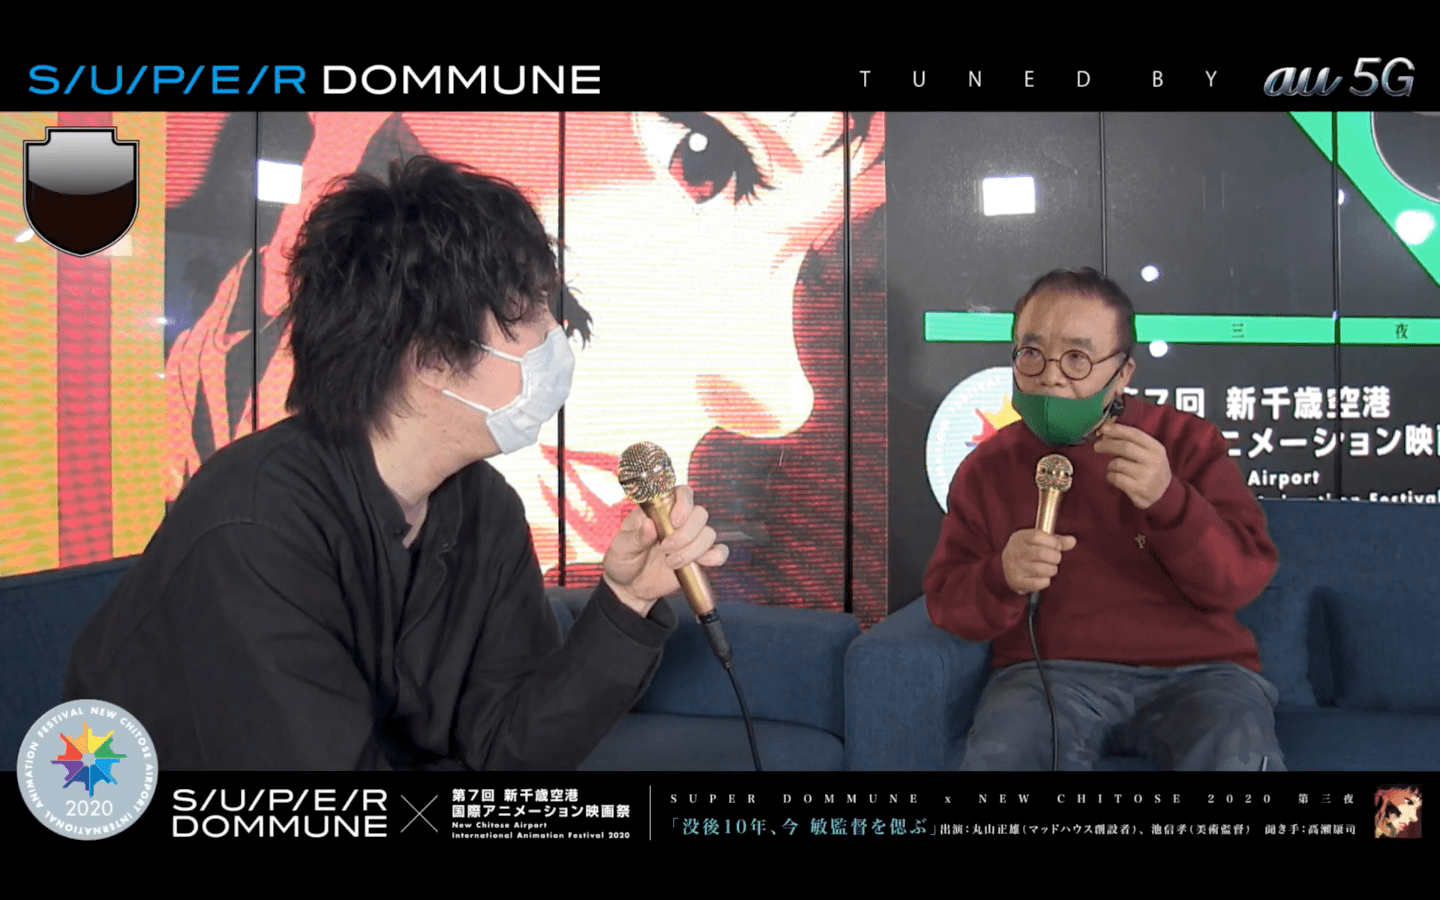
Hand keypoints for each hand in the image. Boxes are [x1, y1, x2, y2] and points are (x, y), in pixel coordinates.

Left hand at [602, 485, 729, 616]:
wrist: (630, 587)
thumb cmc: (623, 560)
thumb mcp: (621, 548)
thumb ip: (635, 537)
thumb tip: (649, 525)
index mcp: (659, 510)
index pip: (682, 493)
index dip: (684, 503)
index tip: (674, 521)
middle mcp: (679, 521)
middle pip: (700, 514)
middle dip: (685, 534)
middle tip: (665, 548)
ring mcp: (691, 539)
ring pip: (709, 533)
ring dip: (692, 550)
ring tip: (670, 562)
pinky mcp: (700, 557)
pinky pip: (719, 552)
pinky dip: (714, 557)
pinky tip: (698, 564)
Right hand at [1001, 528, 1076, 594]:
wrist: (1006, 568)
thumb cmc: (1027, 551)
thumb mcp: (1037, 541)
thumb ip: (1056, 540)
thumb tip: (1072, 541)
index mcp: (1019, 538)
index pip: (1037, 536)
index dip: (1052, 542)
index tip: (1057, 546)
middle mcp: (1015, 551)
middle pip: (1042, 553)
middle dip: (1055, 557)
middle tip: (1055, 559)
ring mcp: (1014, 567)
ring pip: (1042, 570)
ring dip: (1052, 570)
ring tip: (1050, 568)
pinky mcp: (1017, 581)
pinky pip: (1038, 583)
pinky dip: (1045, 581)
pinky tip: (1043, 577)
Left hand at [1093, 422, 1172, 509]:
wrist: (1164, 493)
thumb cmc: (1150, 468)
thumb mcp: (1148, 453)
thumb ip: (1130, 442)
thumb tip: (1106, 433)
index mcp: (1156, 448)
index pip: (1135, 434)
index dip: (1118, 430)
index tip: (1103, 428)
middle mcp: (1153, 461)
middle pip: (1125, 447)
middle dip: (1108, 445)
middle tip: (1097, 446)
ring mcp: (1147, 475)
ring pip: (1118, 463)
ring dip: (1111, 465)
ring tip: (1114, 468)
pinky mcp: (1139, 488)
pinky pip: (1116, 478)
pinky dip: (1111, 476)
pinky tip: (1115, 477)